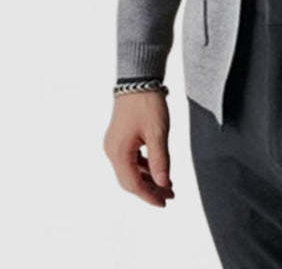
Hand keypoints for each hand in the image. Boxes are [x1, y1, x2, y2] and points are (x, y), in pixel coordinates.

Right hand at [103, 91, 174, 206]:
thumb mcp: (158, 132)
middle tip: (170, 195)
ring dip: (148, 178)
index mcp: (119, 152)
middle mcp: (112, 151)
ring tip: (168, 184)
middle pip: (130, 180)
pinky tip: (158, 169)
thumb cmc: (148, 104)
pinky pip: (131, 159)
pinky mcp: (120, 138)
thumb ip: (160, 159)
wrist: (138, 79)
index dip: (149, 196)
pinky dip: (144, 167)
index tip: (165, 203)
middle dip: (150, 189)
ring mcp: (114, 144)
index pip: (133, 184)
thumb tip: (163, 183)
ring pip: (130, 170)